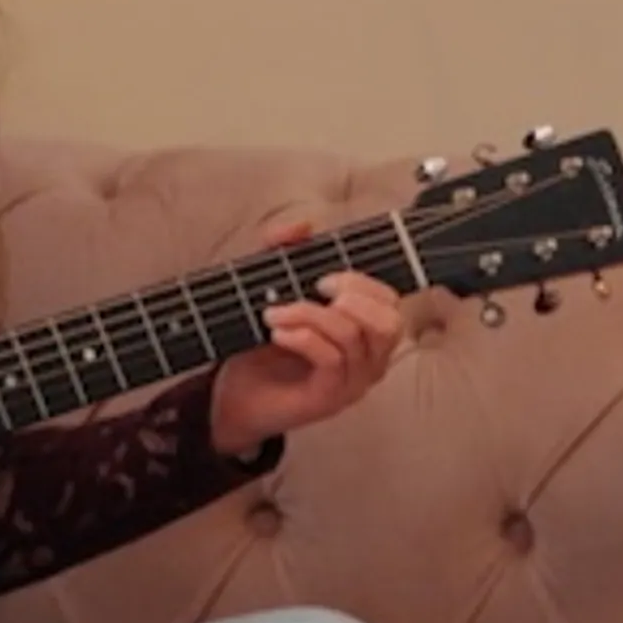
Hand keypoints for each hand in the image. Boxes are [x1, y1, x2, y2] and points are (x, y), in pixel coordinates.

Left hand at [212, 240, 405, 453]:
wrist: (232, 396)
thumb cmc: (260, 346)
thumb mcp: (271, 289)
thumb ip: (283, 252)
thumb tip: (303, 225)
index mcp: (364, 332)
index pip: (391, 302)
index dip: (361, 283)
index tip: (319, 278)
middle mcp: (369, 359)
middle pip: (390, 322)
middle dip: (352, 297)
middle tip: (312, 292)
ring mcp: (352, 382)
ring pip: (354, 337)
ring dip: (311, 315)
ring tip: (274, 313)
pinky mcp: (330, 398)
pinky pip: (332, 359)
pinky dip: (304, 338)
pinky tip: (278, 333)